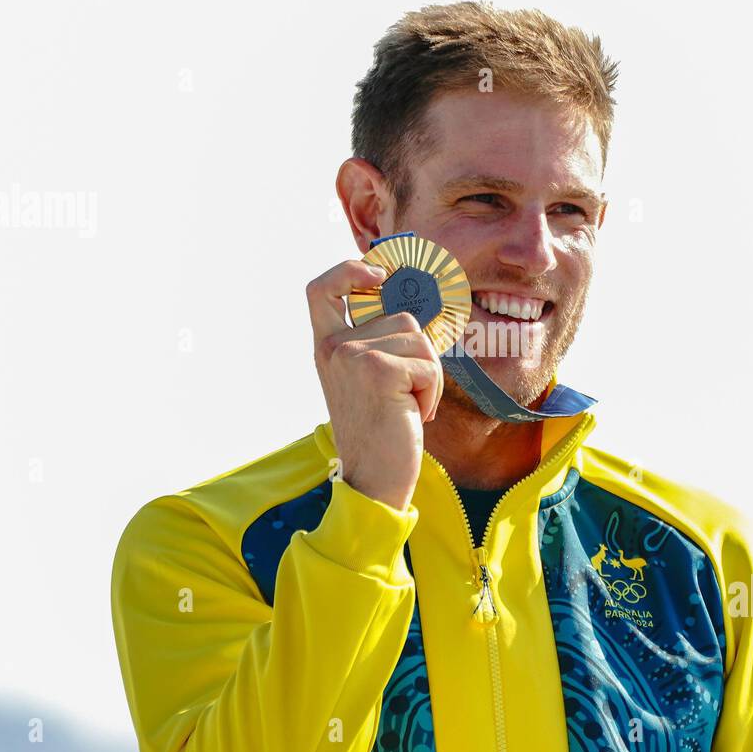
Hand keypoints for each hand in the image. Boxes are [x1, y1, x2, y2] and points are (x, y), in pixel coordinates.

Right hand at [306, 259, 444, 510]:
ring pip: (420, 338)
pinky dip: (432, 392)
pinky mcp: (380, 370)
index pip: (320, 289)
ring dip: (428, 374)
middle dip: (420, 353)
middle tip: (406, 394)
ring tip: (407, 406)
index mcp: (326, 348)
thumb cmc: (380, 432)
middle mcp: (333, 347)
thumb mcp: (366, 380)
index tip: (376, 273)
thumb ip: (375, 343)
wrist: (373, 481)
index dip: (348, 270)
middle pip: (401, 316)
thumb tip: (410, 306)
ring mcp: (353, 356)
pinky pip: (430, 365)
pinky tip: (412, 416)